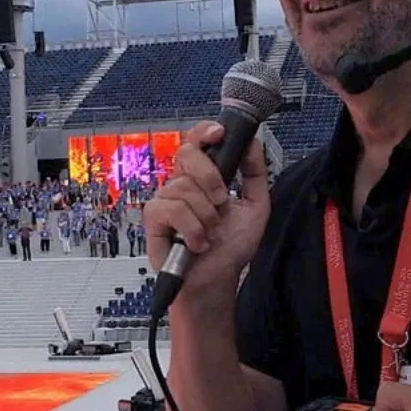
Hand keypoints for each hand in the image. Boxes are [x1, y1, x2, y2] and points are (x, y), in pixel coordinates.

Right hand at [143, 120, 269, 304]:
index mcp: (203, 177)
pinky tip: (197, 243)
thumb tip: (251, 143)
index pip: (197, 141)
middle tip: (222, 201)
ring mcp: (166, 199)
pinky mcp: (154, 218)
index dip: (205, 131)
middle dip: (210, 176)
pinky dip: (192, 229)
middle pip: (188, 153)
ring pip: (185, 187)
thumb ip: (255, 174)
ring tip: (211, 233)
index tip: (220, 133)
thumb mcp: (256, 207)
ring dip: (207, 216)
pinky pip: (173, 209)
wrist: (218, 279)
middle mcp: (182, 183)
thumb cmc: (231, 247)